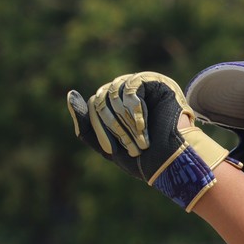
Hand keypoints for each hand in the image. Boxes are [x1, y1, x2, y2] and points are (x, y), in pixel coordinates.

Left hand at [66, 72, 230, 210]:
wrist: (172, 161)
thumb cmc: (143, 157)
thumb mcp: (107, 145)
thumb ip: (86, 125)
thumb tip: (70, 95)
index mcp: (113, 105)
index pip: (94, 106)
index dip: (102, 129)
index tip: (114, 150)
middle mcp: (125, 90)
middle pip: (103, 99)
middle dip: (115, 128)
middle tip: (134, 148)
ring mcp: (140, 83)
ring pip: (116, 95)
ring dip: (128, 124)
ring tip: (143, 141)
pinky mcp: (154, 81)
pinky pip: (132, 89)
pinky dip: (136, 112)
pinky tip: (144, 127)